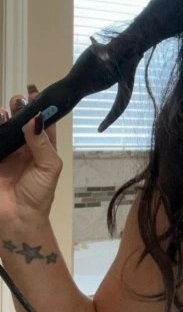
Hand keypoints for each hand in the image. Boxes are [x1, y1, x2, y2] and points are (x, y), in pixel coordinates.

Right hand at [0, 85, 61, 228]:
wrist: (17, 219)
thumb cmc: (38, 195)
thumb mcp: (49, 167)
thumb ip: (42, 143)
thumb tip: (35, 119)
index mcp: (41, 148)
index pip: (42, 122)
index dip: (40, 107)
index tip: (36, 93)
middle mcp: (23, 147)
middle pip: (20, 121)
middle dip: (19, 108)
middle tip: (18, 101)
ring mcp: (5, 152)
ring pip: (2, 128)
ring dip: (2, 116)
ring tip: (4, 113)